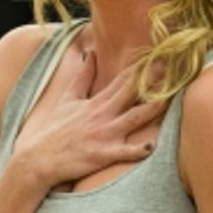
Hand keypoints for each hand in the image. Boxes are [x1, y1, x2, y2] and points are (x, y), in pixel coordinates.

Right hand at [12, 51, 164, 189]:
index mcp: (96, 102)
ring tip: (172, 98)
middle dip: (154, 79)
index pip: (124, 79)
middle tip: (174, 66)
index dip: (143, 67)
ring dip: (154, 108)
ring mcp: (104, 134)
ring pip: (135, 118)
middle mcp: (102, 115)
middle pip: (133, 92)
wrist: (38, 159)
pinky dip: (139, 150)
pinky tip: (153, 146)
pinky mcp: (102, 155)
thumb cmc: (54, 130)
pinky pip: (125, 152)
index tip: (160, 56)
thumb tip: (91, 53)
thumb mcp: (67, 99)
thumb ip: (83, 77)